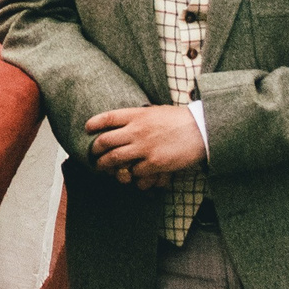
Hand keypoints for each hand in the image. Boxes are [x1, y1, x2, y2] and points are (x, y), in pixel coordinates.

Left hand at [83, 104, 206, 184]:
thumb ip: (138, 118)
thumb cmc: (180, 120)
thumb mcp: (156, 112)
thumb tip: (125, 124)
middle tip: (94, 154)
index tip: (87, 129)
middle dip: (95, 150)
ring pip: (114, 159)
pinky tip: (131, 176)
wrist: (201, 129)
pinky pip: (134, 173)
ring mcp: (144, 147)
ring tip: (102, 168)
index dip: (94, 124)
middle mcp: (137, 130)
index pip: (108, 118)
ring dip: (105, 165)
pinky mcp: (153, 163)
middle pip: (105, 141)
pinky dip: (131, 176)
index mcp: (137, 115)